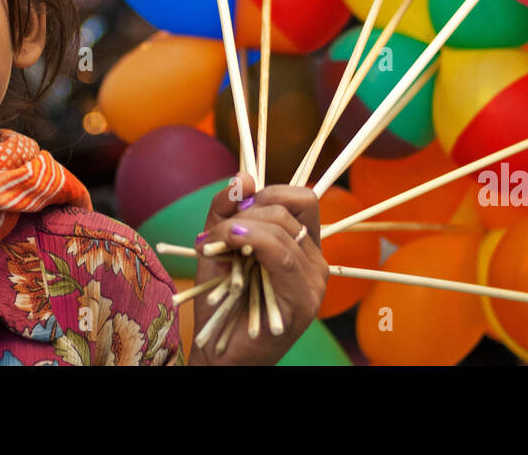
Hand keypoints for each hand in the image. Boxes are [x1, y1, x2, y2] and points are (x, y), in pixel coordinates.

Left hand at [187, 172, 328, 365]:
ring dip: (240, 227)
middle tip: (215, 231)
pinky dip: (251, 241)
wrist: (218, 351)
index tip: (236, 209)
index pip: (304, 199)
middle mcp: (316, 262)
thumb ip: (226, 209)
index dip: (270, 192)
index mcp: (302, 246)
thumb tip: (243, 176)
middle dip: (247, 210)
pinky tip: (229, 244)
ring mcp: (314, 283)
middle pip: (290, 210)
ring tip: (212, 242)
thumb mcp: (219, 244)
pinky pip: (281, 256)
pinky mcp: (303, 301)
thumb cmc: (221, 299)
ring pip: (283, 230)